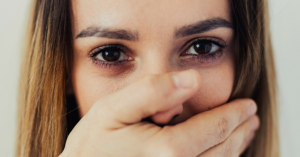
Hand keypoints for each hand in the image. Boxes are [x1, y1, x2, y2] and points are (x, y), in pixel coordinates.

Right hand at [60, 70, 258, 156]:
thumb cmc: (91, 147)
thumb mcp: (113, 109)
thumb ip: (151, 92)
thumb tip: (191, 79)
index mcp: (168, 151)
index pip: (215, 128)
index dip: (234, 114)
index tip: (248, 105)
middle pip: (224, 150)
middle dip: (240, 131)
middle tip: (250, 118)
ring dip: (236, 148)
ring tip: (244, 134)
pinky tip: (222, 154)